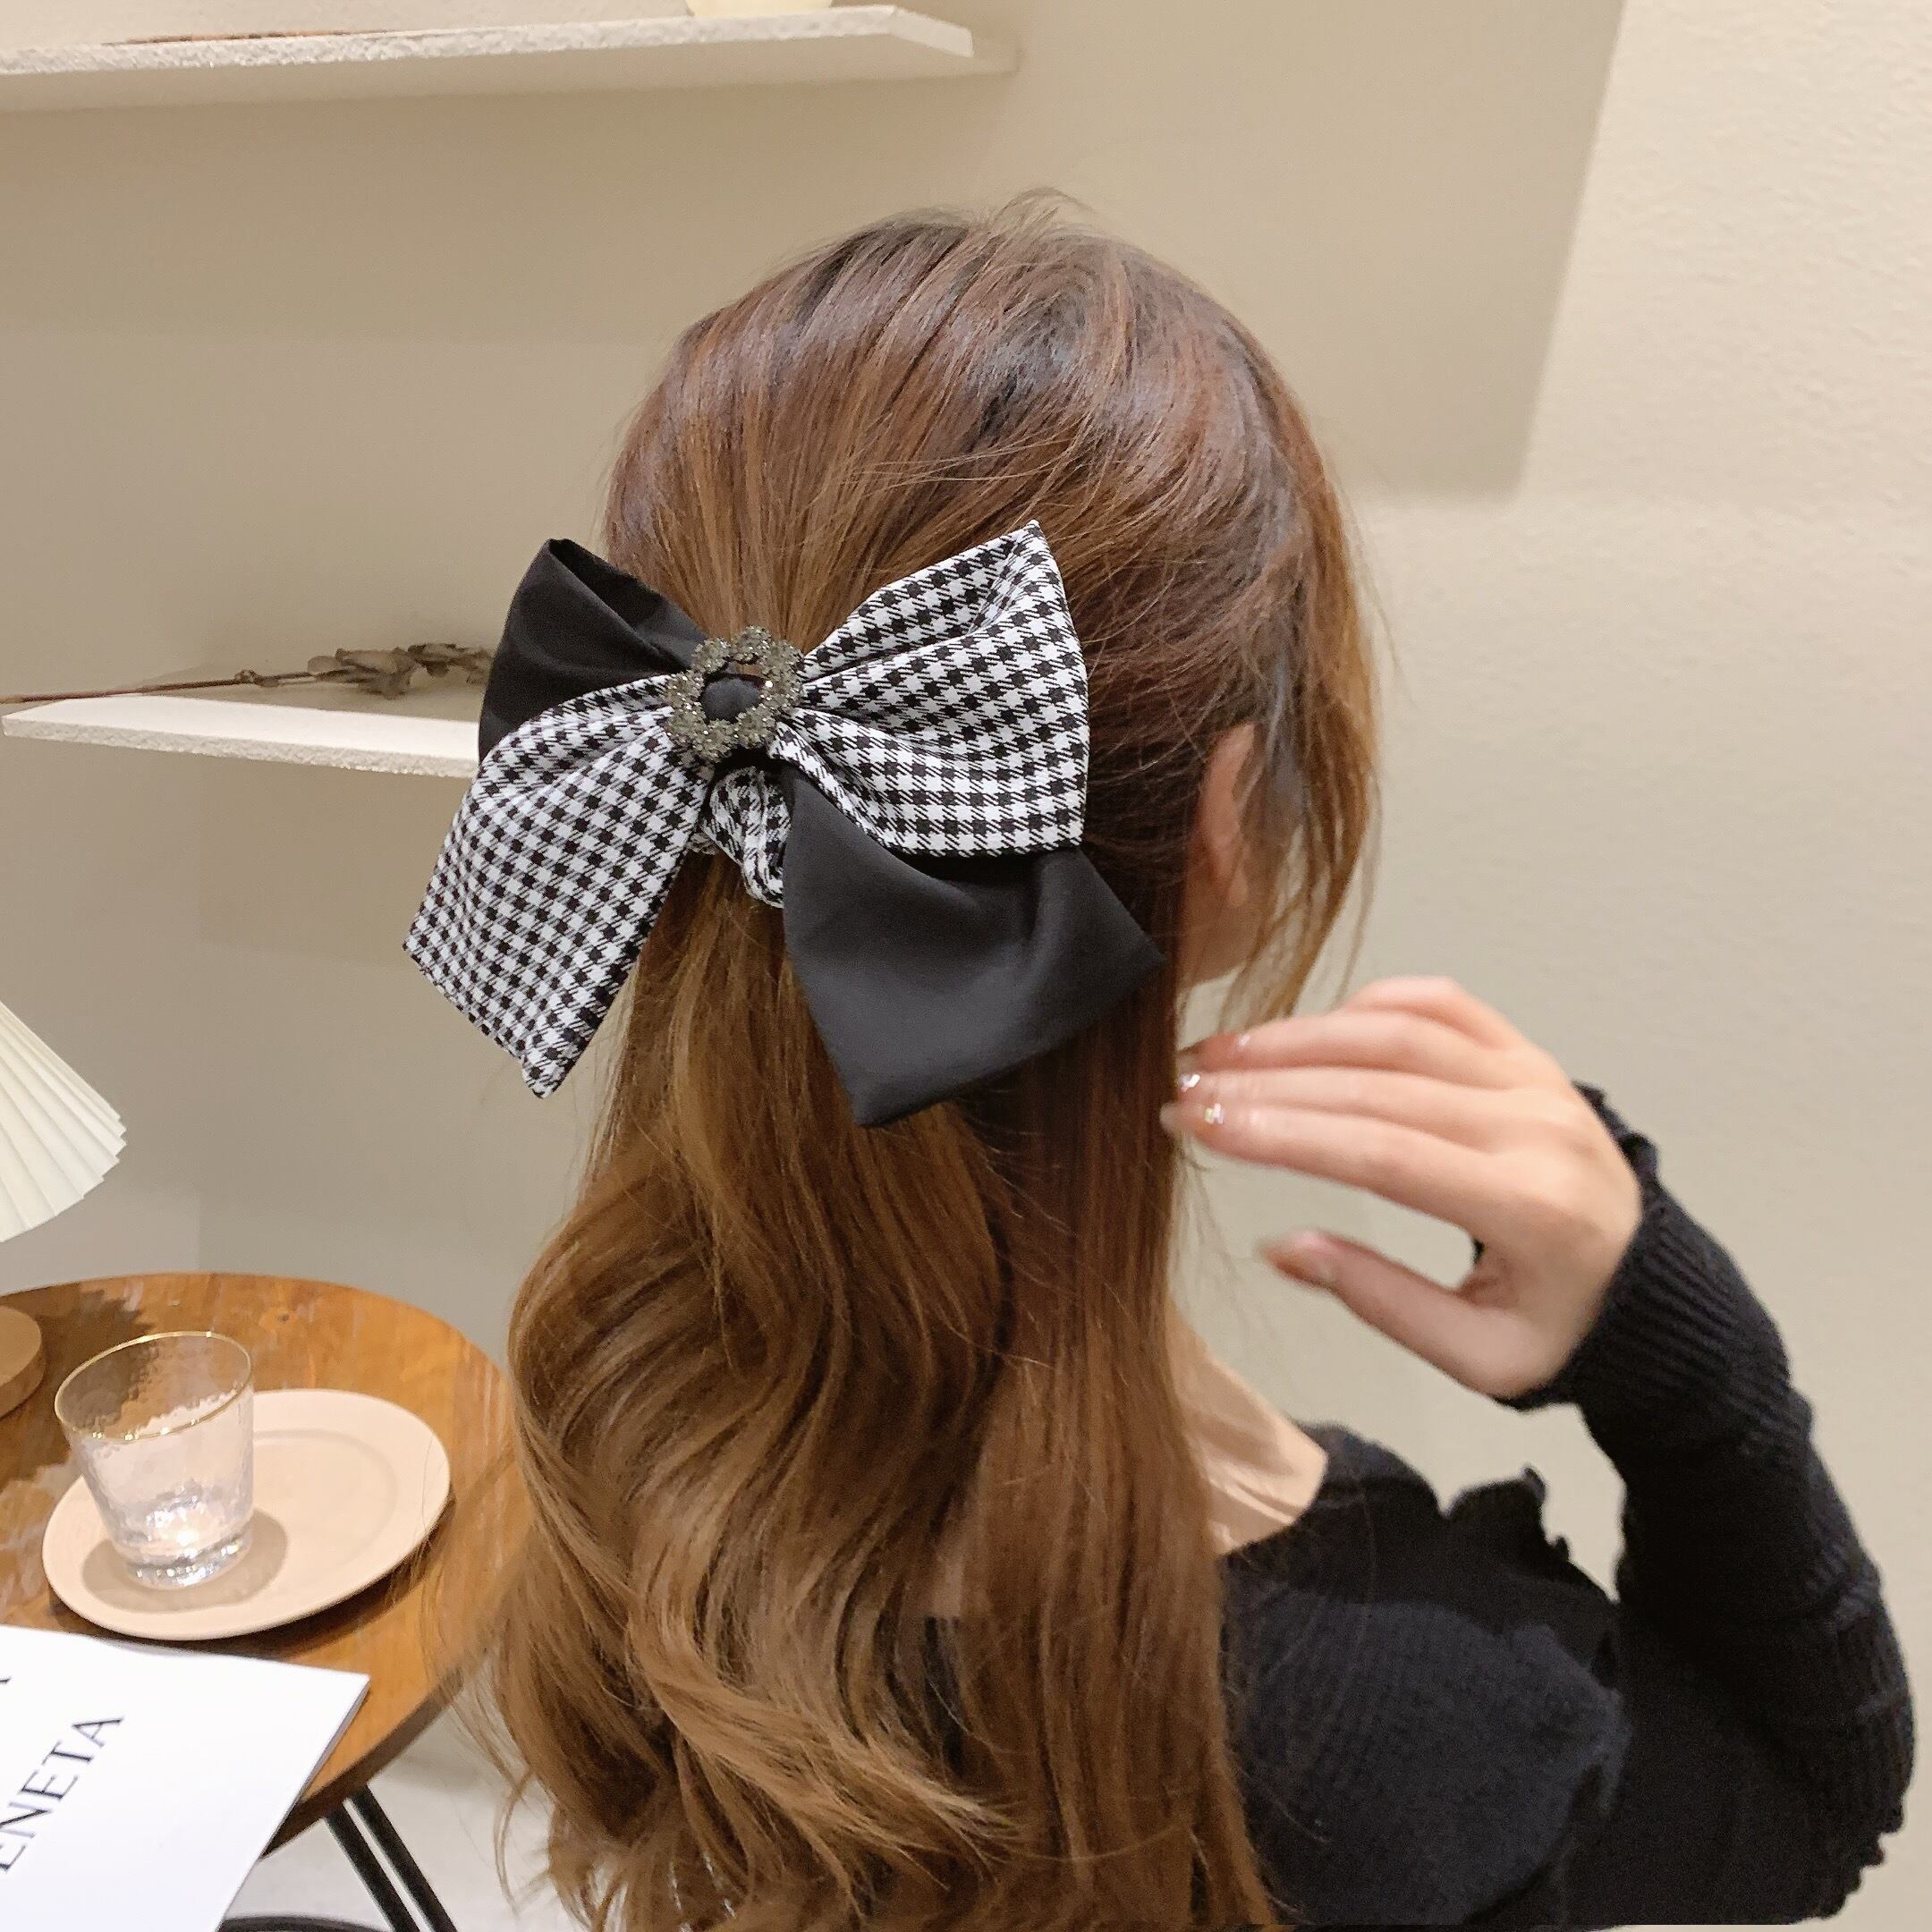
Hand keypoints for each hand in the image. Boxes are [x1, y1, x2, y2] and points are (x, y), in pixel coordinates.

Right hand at [1163, 976, 1642, 1399]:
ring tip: (1223, 1054)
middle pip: (1379, 1085)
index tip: (1200, 1125)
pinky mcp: (1532, 1058)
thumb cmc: (1561, 1330)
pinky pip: (1445, 1007)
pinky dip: (1370, 1006)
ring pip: (1403, 1032)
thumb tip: (1283, 1246)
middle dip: (1268, 1084)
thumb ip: (1381, 1300)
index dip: (1282, 1136)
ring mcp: (1538, 1081)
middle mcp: (1538, 1126)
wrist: (1655, 1293)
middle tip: (1186, 1090)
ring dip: (1302, 1036)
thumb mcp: (1478, 1355)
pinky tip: (1308, 1030)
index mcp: (1530, 1207)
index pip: (1382, 1154)